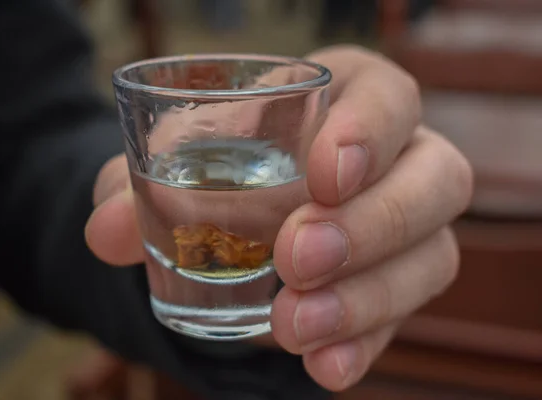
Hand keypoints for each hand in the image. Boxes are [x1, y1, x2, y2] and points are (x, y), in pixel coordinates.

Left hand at [85, 46, 472, 391]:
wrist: (232, 208)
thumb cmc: (215, 160)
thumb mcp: (173, 160)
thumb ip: (136, 185)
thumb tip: (105, 232)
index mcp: (347, 101)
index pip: (390, 98)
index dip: (371, 132)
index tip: (321, 177)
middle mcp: (396, 159)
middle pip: (437, 179)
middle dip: (373, 223)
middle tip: (295, 258)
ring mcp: (405, 225)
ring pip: (433, 256)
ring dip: (367, 297)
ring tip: (293, 325)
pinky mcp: (395, 283)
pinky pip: (404, 316)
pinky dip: (365, 343)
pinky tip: (323, 365)